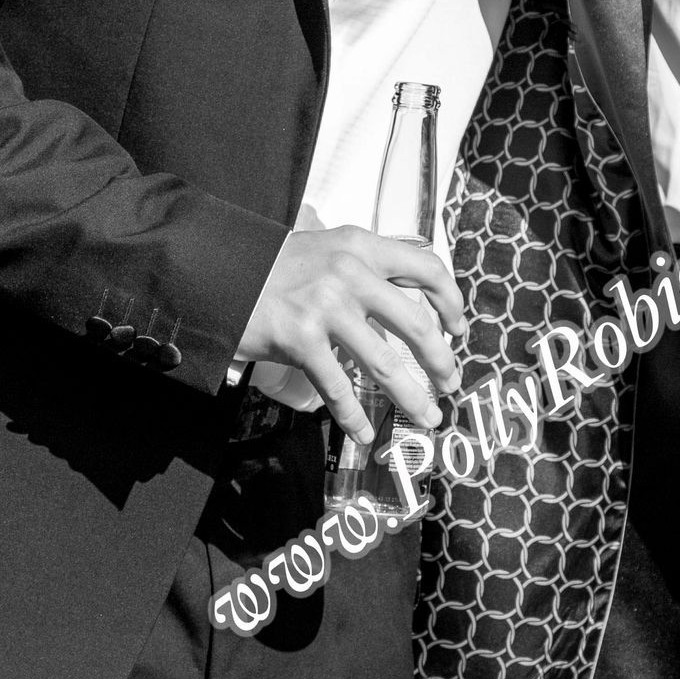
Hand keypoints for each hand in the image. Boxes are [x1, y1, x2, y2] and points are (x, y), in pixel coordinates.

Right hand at [233, 227, 464, 442]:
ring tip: (427, 417)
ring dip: (412, 397)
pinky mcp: (301, 340)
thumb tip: (408, 305)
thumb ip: (366, 269)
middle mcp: (350, 274)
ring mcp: (326, 308)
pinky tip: (365, 432)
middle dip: (441, 361)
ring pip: (386, 364)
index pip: (427, 268)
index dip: (451, 301)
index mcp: (363, 247)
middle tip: (451, 383)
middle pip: (417, 324)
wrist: (221, 270)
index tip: (459, 328)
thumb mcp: (329, 250)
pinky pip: (339, 387)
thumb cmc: (277, 266)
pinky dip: (355, 415)